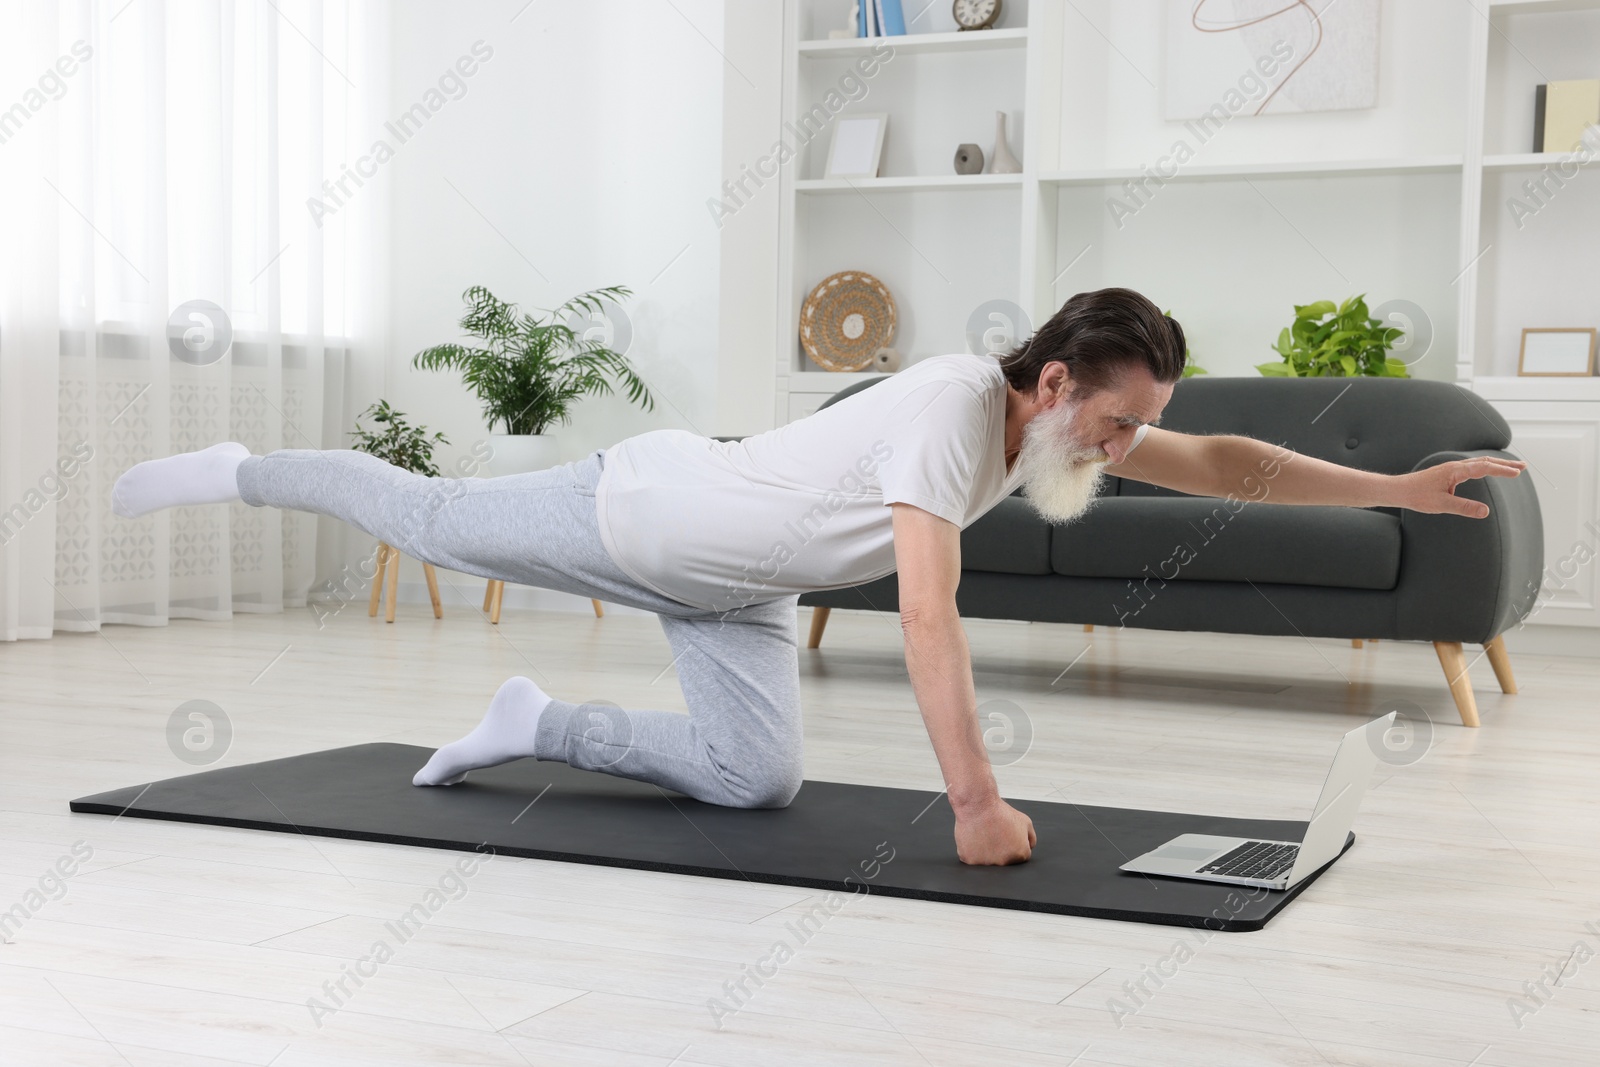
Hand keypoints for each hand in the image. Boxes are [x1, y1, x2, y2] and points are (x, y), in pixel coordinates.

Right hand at [953, 797, 1035, 864]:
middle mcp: (1004, 862)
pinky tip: (973, 838)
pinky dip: (972, 850)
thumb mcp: (1025, 821)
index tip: (1005, 834)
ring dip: (985, 851)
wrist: (979, 805)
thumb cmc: (1000, 812)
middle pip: (1003, 860)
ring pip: (987, 861)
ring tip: (983, 834)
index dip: (1012, 843)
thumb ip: (1031, 838)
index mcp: (1020, 854)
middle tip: (994, 833)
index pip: (1018, 855)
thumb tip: (1029, 847)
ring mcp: (987, 863)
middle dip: (1000, 849)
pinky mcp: (970, 860)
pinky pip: (972, 859)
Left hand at [1393, 457, 1526, 517]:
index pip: (1484, 467)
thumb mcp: (1442, 504)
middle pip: (1485, 461)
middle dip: (1505, 463)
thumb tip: (1485, 511)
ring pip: (1479, 463)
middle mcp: (1455, 466)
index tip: (1518, 472)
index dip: (1502, 470)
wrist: (1399, 490)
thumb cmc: (1417, 496)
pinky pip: (1472, 467)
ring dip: (1497, 464)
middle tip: (1524, 466)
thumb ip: (1464, 507)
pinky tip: (1489, 471)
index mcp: (1455, 471)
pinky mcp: (1449, 473)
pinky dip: (1486, 467)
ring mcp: (1452, 468)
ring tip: (1513, 469)